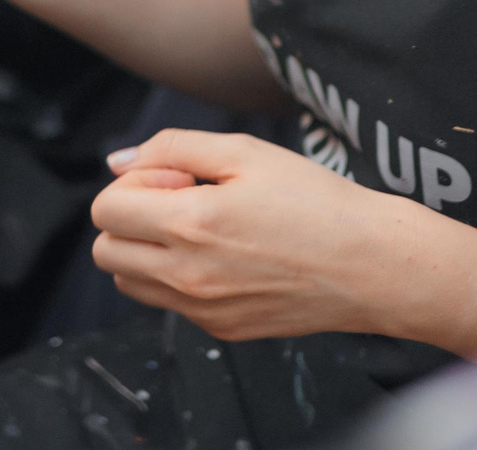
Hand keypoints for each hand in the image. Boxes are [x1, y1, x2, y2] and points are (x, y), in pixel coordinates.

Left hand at [87, 129, 412, 342]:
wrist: (371, 265)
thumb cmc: (316, 202)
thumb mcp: (245, 151)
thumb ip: (172, 148)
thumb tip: (119, 162)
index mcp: (190, 225)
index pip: (106, 209)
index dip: (134, 183)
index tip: (178, 177)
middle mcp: (187, 276)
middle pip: (105, 250)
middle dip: (131, 217)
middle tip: (182, 200)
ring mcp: (202, 310)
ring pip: (129, 282)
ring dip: (145, 249)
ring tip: (200, 227)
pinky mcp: (221, 329)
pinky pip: (169, 303)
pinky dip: (177, 276)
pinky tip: (225, 254)